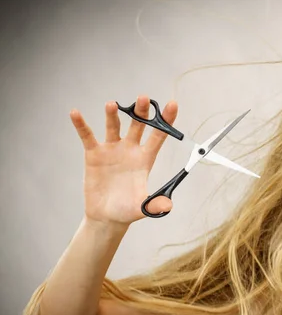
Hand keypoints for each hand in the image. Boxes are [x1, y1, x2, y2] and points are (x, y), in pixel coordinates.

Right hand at [71, 95, 177, 224]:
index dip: (166, 120)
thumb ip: (155, 204)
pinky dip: (81, 125)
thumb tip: (168, 206)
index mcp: (145, 159)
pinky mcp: (94, 154)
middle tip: (143, 98)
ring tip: (112, 104)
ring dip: (113, 115)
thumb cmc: (128, 210)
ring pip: (114, 127)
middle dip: (141, 112)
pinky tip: (75, 113)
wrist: (106, 216)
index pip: (158, 136)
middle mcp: (130, 150)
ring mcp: (112, 150)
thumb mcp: (143, 208)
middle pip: (138, 126)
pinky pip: (87, 136)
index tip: (173, 104)